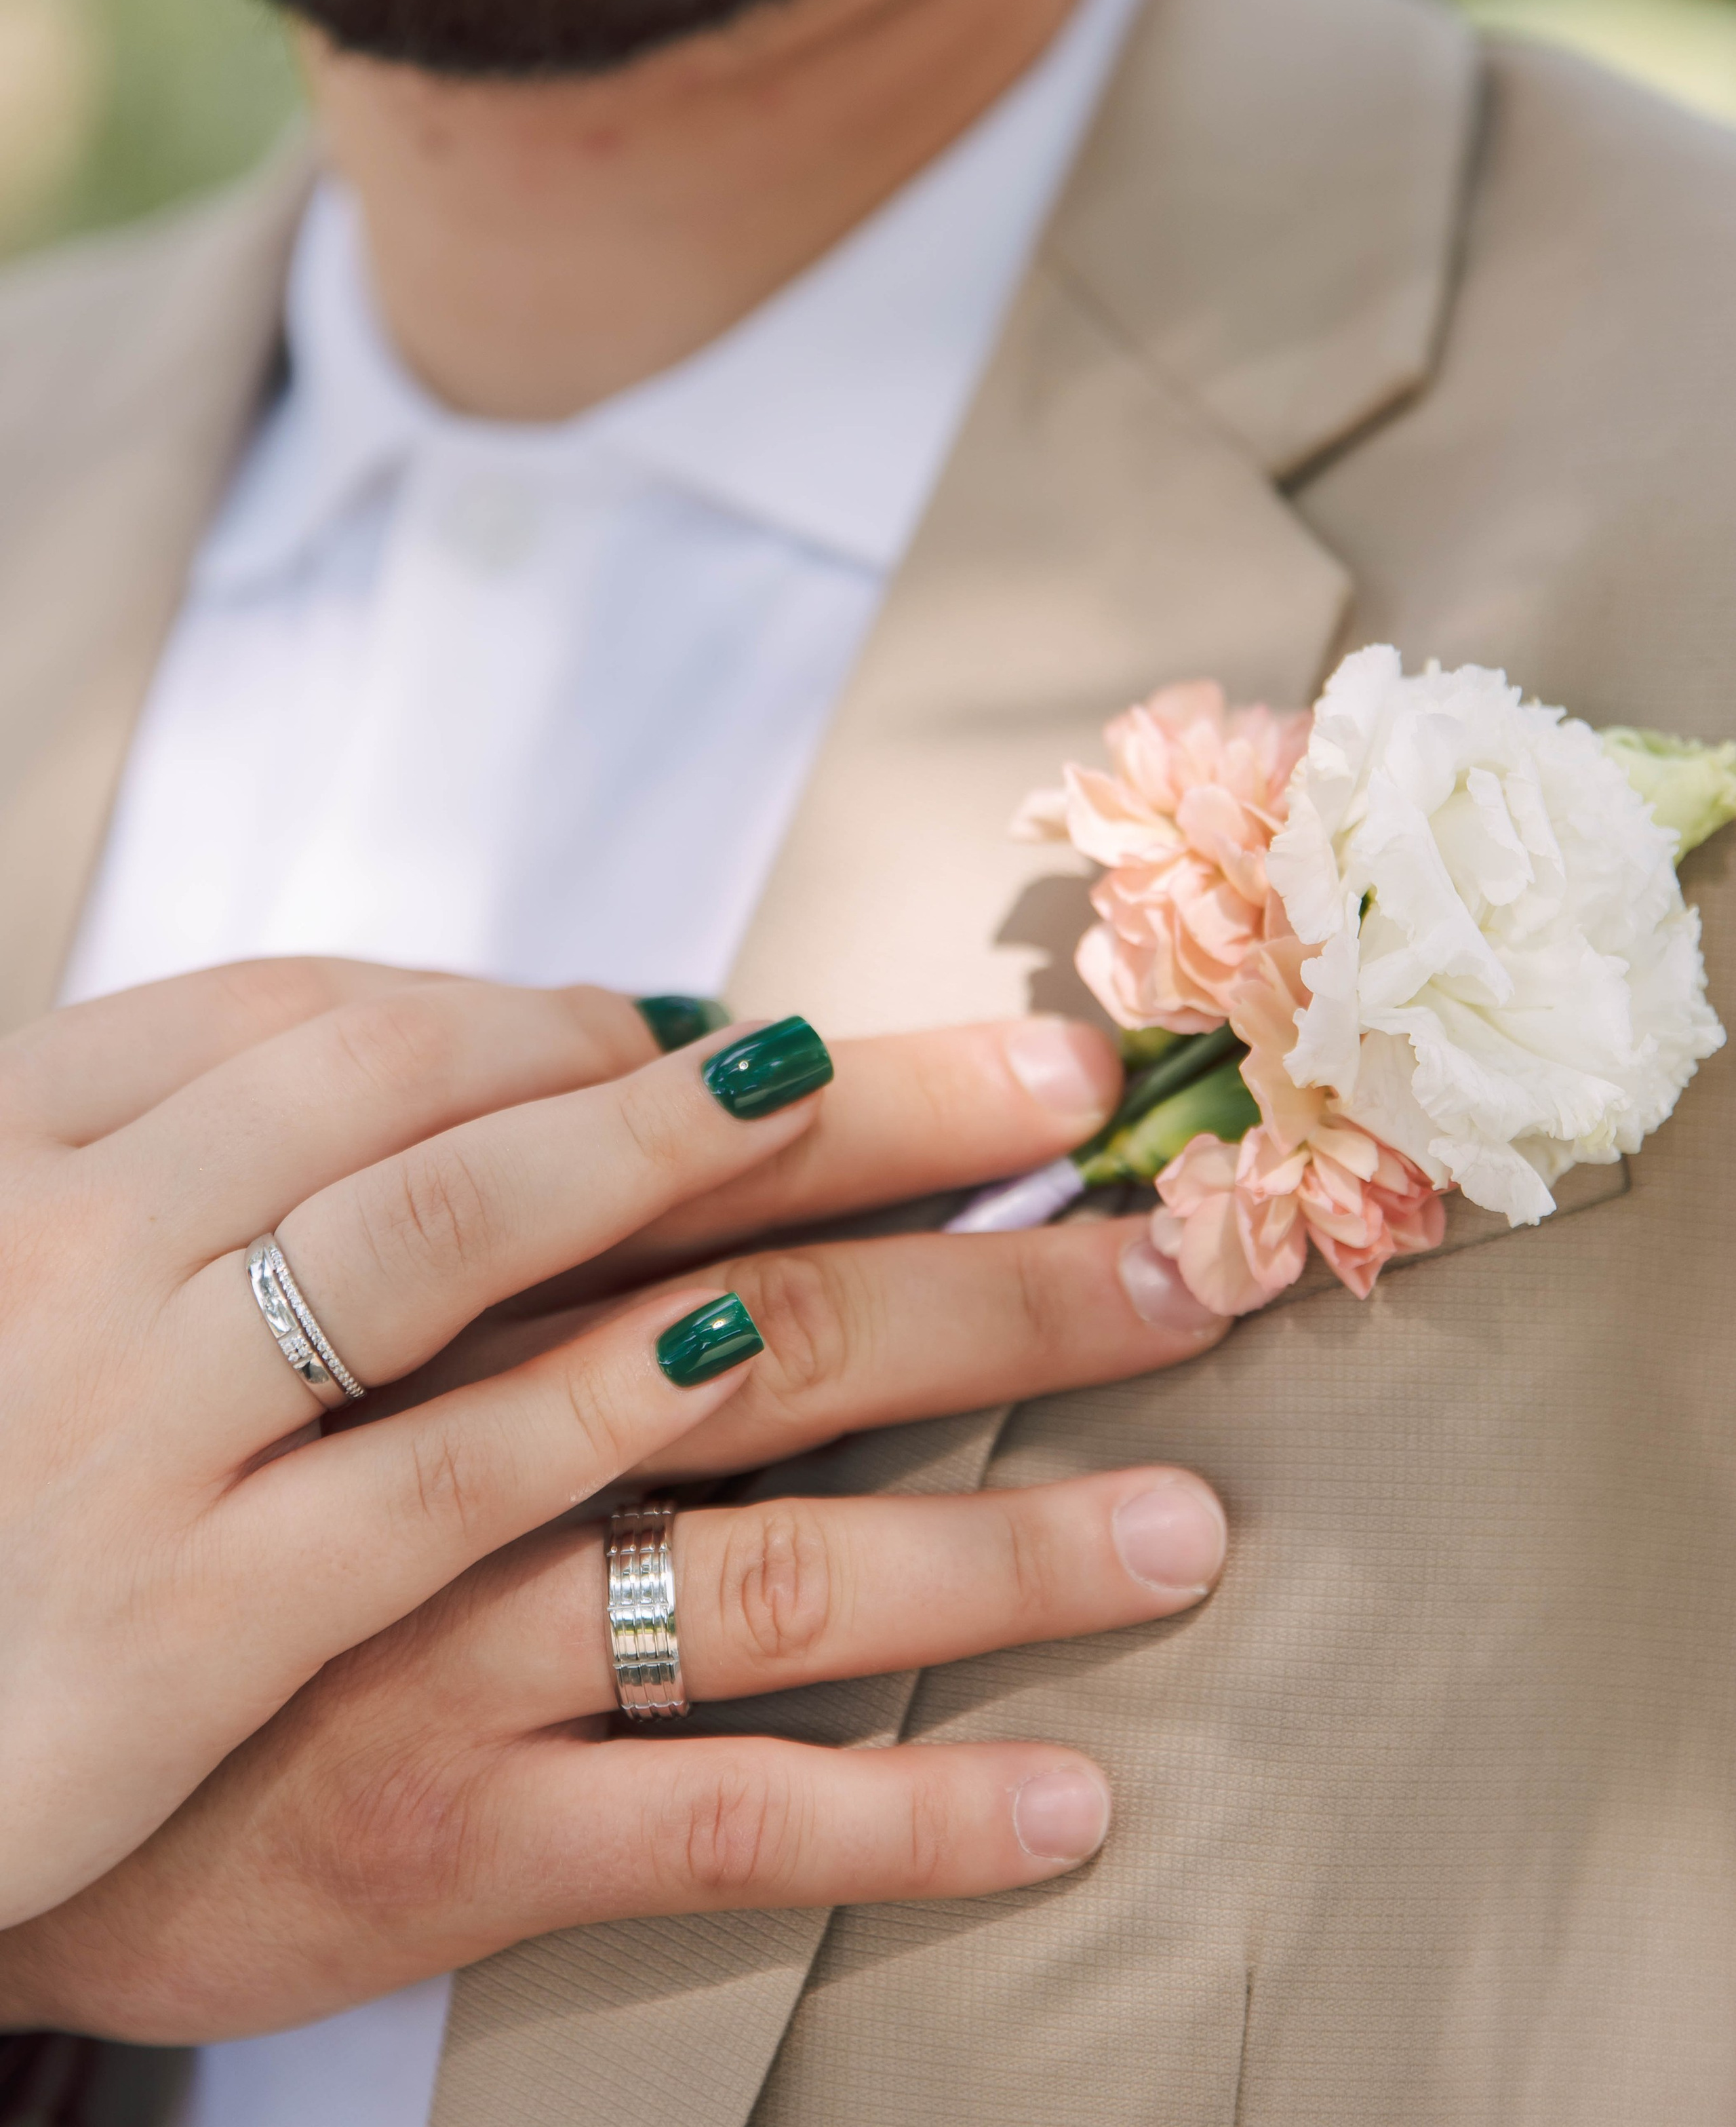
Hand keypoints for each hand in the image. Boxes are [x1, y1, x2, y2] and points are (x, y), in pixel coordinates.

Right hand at [0, 957, 1210, 1929]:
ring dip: (1000, 1550)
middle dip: (1000, 1285)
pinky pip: (704, 1816)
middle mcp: (446, 1431)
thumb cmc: (103, 1436)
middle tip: (1194, 1259)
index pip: (684, 1152)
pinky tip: (1063, 1805)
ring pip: (769, 1571)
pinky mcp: (441, 1824)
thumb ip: (432, 1130)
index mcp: (408, 1268)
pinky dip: (894, 1816)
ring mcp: (450, 1631)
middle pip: (767, 1321)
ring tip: (1190, 1527)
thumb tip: (667, 1023)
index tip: (1063, 1078)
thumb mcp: (221, 1246)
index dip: (889, 1102)